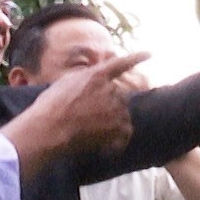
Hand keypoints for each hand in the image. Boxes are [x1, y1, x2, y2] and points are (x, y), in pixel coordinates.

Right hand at [0, 52, 146, 173]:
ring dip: (112, 122)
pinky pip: (126, 132)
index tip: (150, 53)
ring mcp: (116, 109)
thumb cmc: (50, 107)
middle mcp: (110, 89)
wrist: (49, 129)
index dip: (136, 58)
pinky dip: (117, 140)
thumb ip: (85, 78)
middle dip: (107, 106)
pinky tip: (105, 146)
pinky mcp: (118, 128)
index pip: (121, 63)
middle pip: (118, 96)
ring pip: (122, 114)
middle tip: (87, 118)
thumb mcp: (66, 82)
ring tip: (90, 132)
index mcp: (97, 75)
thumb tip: (96, 77)